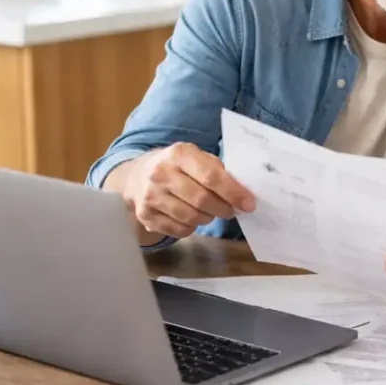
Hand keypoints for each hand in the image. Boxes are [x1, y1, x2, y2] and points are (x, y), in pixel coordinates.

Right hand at [122, 142, 255, 238]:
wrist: (137, 176)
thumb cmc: (178, 166)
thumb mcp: (196, 157)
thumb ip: (218, 171)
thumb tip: (242, 193)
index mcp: (179, 154)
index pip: (211, 176)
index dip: (233, 193)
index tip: (249, 204)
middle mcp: (161, 173)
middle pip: (202, 200)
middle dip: (223, 209)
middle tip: (231, 210)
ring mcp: (150, 196)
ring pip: (191, 217)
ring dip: (208, 218)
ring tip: (211, 212)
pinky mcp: (145, 215)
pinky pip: (179, 230)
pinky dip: (192, 227)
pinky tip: (192, 217)